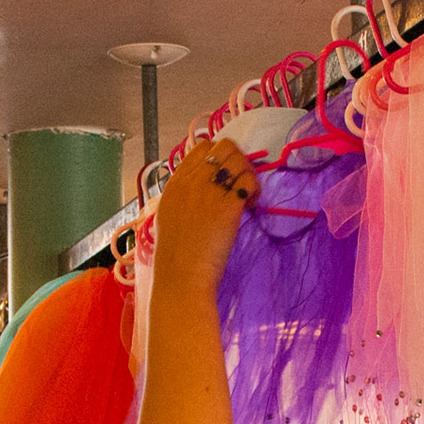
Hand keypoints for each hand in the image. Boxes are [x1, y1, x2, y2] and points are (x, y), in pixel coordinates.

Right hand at [151, 139, 258, 290]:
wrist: (181, 276)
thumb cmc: (175, 256)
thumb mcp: (169, 216)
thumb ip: (184, 197)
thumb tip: (202, 190)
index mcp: (176, 183)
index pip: (201, 147)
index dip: (218, 156)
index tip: (223, 175)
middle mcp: (193, 182)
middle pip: (225, 147)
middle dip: (237, 161)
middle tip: (239, 184)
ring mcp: (210, 192)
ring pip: (240, 160)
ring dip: (248, 174)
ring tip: (246, 196)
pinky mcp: (228, 206)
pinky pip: (250, 181)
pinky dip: (255, 190)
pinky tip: (249, 206)